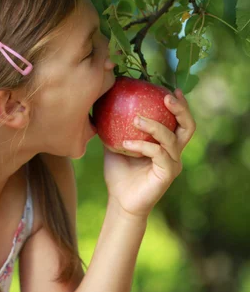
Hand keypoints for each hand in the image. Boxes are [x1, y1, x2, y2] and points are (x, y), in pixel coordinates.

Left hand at [103, 89, 195, 219]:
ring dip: (154, 126)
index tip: (170, 89)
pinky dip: (143, 145)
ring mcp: (172, 164)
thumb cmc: (119, 173)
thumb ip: (116, 127)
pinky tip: (126, 143)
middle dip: (180, 109)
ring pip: (171, 139)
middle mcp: (174, 153)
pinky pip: (158, 153)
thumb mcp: (116, 144)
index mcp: (167, 144)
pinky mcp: (167, 174)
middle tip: (165, 97)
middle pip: (188, 127)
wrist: (119, 201)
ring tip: (136, 119)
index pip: (179, 121)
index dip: (180, 105)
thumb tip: (104, 104)